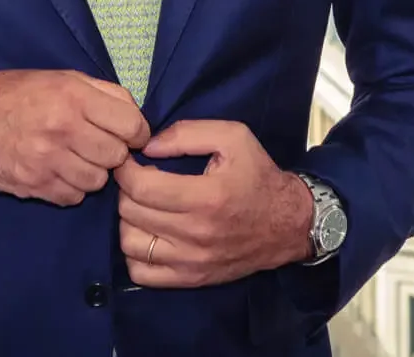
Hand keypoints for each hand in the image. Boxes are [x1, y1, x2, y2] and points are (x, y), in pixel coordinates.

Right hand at [0, 70, 150, 205]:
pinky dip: (71, 188)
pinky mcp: (33, 185)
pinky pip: (72, 197)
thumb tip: (136, 118)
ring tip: (73, 157)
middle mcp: (62, 128)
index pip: (131, 125)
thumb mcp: (60, 77)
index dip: (136, 132)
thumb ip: (103, 93)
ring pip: (97, 182)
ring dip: (91, 172)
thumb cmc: (15, 94)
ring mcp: (47, 160)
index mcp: (72, 96)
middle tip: (94, 144)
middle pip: (116, 157)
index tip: (128, 135)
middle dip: (111, 153)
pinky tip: (57, 171)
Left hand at [114, 120, 313, 287]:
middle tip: (137, 179)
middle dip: (125, 190)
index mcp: (206, 197)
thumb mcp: (233, 137)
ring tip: (142, 206)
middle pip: (132, 212)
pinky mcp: (191, 279)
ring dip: (128, 221)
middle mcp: (196, 233)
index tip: (129, 160)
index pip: (141, 187)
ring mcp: (192, 261)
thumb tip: (147, 147)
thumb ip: (187, 134)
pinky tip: (147, 233)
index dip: (125, 170)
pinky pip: (142, 273)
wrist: (288, 224)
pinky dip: (135, 253)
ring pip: (130, 243)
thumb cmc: (258, 175)